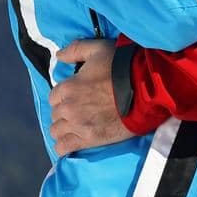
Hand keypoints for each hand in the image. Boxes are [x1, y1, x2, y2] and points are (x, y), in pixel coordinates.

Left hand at [47, 39, 133, 154]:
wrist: (143, 90)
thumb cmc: (121, 67)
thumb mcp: (97, 49)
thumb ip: (75, 49)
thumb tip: (59, 56)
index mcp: (68, 87)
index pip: (53, 97)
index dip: (63, 97)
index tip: (74, 97)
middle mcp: (69, 108)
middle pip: (55, 115)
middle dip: (64, 112)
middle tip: (79, 111)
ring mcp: (78, 125)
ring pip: (56, 132)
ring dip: (64, 129)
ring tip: (76, 126)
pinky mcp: (89, 139)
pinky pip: (64, 148)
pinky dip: (64, 146)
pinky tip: (71, 141)